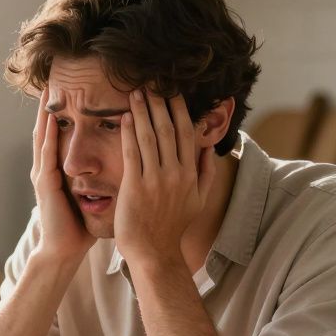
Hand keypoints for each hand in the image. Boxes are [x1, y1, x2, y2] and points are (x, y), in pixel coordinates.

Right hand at [30, 86, 95, 261]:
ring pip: (42, 137)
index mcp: (59, 170)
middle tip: (56, 79)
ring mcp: (43, 175)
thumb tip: (123, 162)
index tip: (76, 90)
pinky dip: (47, 136)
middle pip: (48, 130)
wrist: (64, 250)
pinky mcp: (44, 185)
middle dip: (51, 106)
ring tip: (48, 92)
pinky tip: (51, 121)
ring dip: (44, 114)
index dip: (67, 112)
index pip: (61, 134)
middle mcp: (47, 168)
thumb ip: (100, 177)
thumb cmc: (80, 226)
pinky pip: (45, 154)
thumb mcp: (91, 195)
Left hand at [115, 90, 215, 269]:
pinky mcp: (135, 187)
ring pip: (149, 137)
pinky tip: (125, 117)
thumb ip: (206, 174)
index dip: (179, 109)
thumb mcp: (198, 201)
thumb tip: (209, 150)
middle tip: (151, 83)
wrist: (154, 252)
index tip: (172, 92)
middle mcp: (175, 173)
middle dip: (159, 103)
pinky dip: (129, 133)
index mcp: (190, 173)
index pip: (186, 133)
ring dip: (142, 112)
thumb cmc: (173, 227)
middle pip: (168, 129)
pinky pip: (132, 153)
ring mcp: (155, 179)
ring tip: (136, 93)